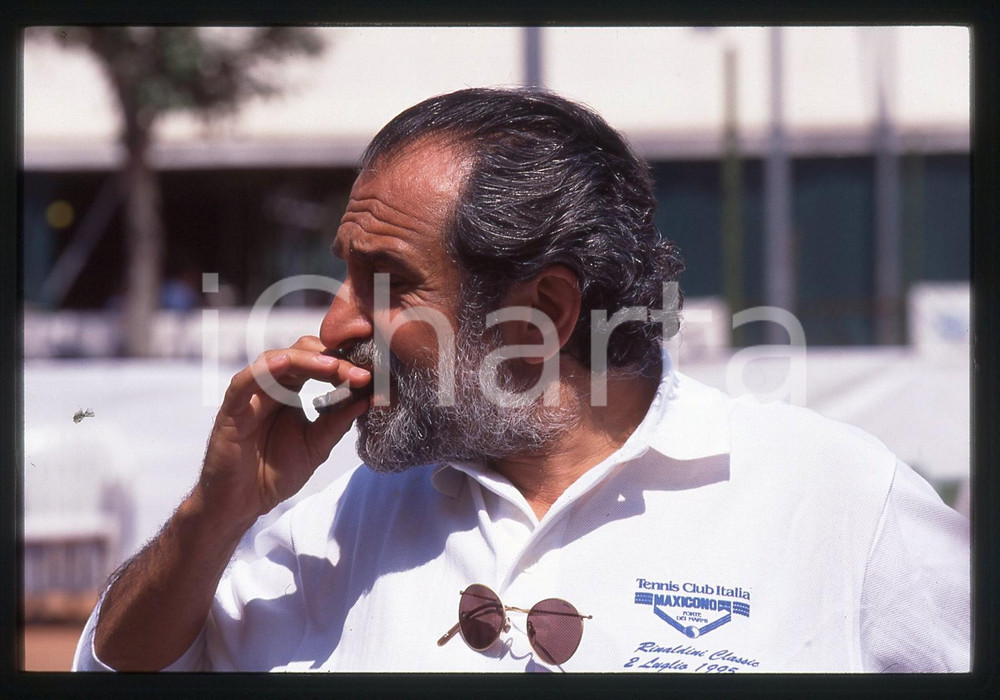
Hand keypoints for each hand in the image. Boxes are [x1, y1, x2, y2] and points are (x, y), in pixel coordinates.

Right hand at [195, 335, 370, 527]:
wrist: (243, 503)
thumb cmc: (275, 473)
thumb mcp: (316, 446)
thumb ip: (338, 422)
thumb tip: (368, 398)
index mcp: (290, 391)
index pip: (317, 364)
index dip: (344, 365)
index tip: (369, 376)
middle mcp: (270, 387)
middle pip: (299, 354)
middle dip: (331, 359)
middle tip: (358, 372)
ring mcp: (250, 396)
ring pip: (274, 361)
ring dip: (305, 360)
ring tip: (332, 365)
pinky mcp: (231, 411)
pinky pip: (243, 383)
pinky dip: (262, 371)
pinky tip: (284, 364)